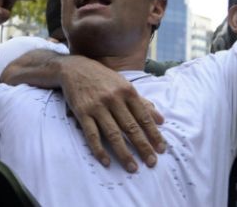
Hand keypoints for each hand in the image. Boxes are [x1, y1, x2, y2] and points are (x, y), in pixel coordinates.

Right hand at [58, 55, 165, 172]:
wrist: (74, 68)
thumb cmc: (102, 78)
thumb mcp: (124, 85)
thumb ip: (142, 102)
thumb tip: (161, 120)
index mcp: (127, 91)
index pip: (144, 117)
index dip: (154, 134)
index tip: (161, 149)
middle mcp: (113, 98)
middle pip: (131, 127)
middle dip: (143, 147)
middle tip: (151, 163)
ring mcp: (97, 106)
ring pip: (113, 134)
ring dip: (124, 153)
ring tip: (132, 167)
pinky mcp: (82, 112)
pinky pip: (92, 134)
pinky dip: (99, 149)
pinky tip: (106, 161)